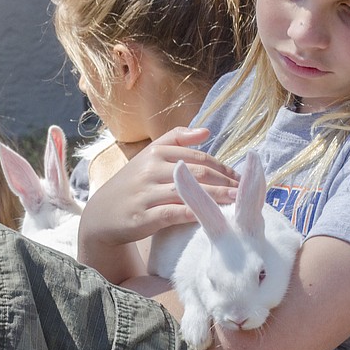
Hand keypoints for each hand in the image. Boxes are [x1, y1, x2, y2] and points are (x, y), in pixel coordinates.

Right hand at [78, 127, 237, 281]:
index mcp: (156, 152)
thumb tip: (206, 131)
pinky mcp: (144, 216)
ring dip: (218, 197)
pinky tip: (214, 218)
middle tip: (246, 190)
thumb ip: (176, 139)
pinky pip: (176, 213)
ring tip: (238, 202)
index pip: (198, 156)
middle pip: (198, 172)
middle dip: (226, 180)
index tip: (241, 176)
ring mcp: (146, 193)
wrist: (102, 215)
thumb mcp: (150, 156)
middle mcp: (150, 168)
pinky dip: (197, 213)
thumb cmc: (133, 184)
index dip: (223, 166)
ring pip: (189, 192)